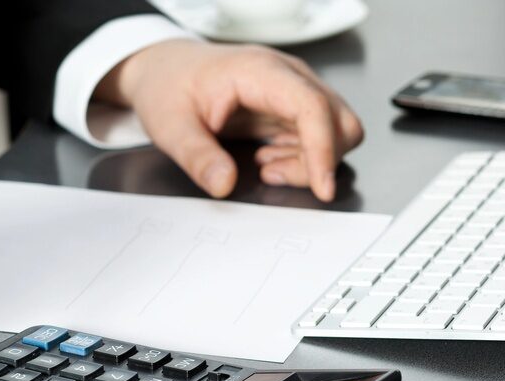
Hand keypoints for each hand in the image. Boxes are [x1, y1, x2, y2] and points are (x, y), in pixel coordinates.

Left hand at [94, 40, 363, 201]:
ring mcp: (292, 92)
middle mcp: (287, 77)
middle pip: (339, 121)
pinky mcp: (289, 108)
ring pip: (335, 132)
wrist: (165, 70)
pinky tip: (268, 159)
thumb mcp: (170, 126)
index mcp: (260, 72)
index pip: (312, 106)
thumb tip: (224, 184)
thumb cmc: (169, 86)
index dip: (323, 149)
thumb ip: (197, 157)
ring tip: (265, 166)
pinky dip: (301, 158)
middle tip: (272, 174)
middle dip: (320, 159)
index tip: (321, 187)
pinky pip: (316, 138)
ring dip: (308, 161)